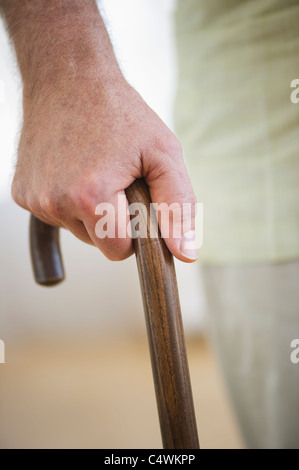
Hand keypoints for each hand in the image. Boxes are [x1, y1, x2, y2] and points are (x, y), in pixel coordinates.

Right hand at [3, 0, 197, 261]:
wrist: (68, 77)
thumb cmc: (121, 113)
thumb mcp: (163, 153)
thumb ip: (178, 207)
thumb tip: (187, 255)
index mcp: (91, 197)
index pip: (118, 251)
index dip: (134, 232)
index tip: (137, 203)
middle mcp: (55, 203)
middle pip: (97, 242)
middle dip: (113, 220)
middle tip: (117, 178)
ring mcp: (34, 199)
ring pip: (76, 229)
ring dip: (90, 209)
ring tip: (95, 169)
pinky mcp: (21, 193)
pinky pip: (55, 215)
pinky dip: (68, 201)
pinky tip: (72, 170)